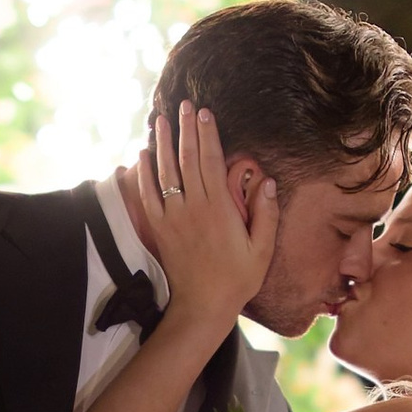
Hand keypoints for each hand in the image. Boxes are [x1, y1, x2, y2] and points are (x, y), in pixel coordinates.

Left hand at [123, 99, 278, 331]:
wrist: (203, 307)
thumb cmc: (237, 279)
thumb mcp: (262, 250)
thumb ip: (266, 215)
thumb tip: (268, 182)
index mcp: (219, 208)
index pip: (212, 162)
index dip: (208, 135)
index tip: (204, 112)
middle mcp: (193, 207)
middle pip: (187, 159)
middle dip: (185, 129)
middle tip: (183, 104)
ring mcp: (174, 217)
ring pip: (165, 172)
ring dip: (162, 144)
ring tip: (160, 120)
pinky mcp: (161, 229)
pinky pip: (148, 195)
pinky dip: (144, 173)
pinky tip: (142, 155)